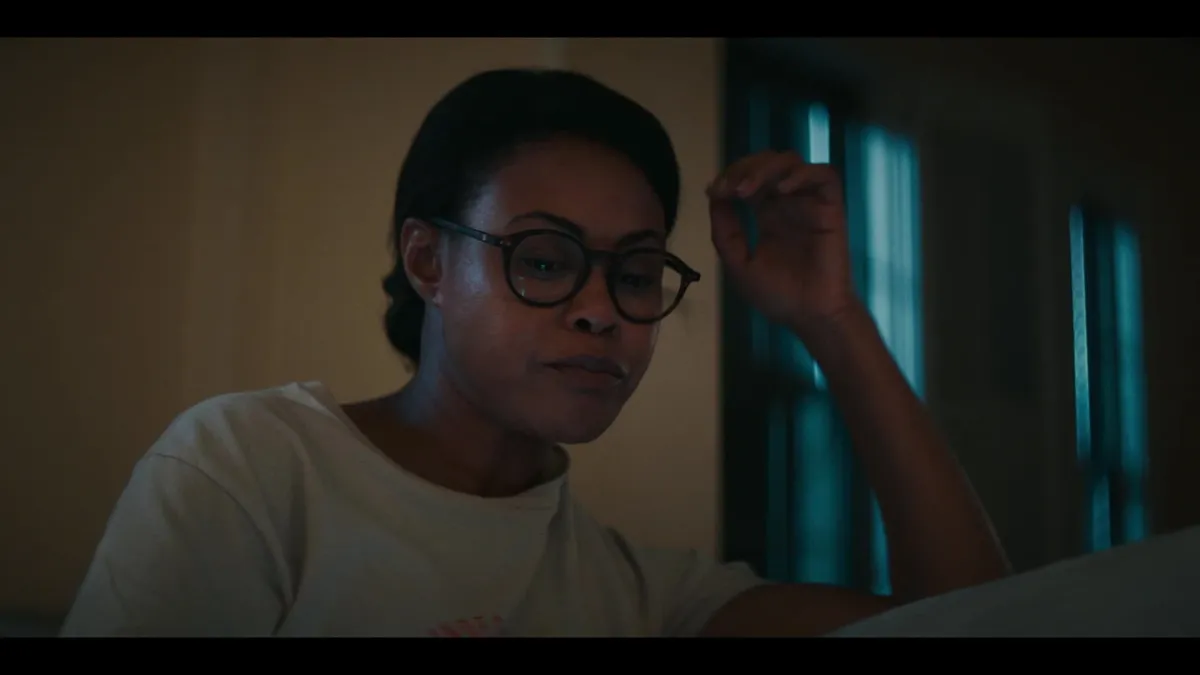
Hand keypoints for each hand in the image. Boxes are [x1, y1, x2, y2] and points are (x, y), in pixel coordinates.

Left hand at [708, 150, 858, 336]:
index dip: (730, 176)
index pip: (748, 178)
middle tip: (730, 188)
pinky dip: (802, 174)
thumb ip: (725, 232)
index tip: (715, 191)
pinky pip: (824, 175)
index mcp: (766, 214)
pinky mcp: (831, 208)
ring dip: (766, 168)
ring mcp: (809, 203)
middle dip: (744, 167)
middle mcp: (787, 203)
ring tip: (747, 191)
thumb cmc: (778, 296)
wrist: (810, 317)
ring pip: (791, 161)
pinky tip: (781, 191)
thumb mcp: (739, 264)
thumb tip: (714, 196)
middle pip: (767, 162)